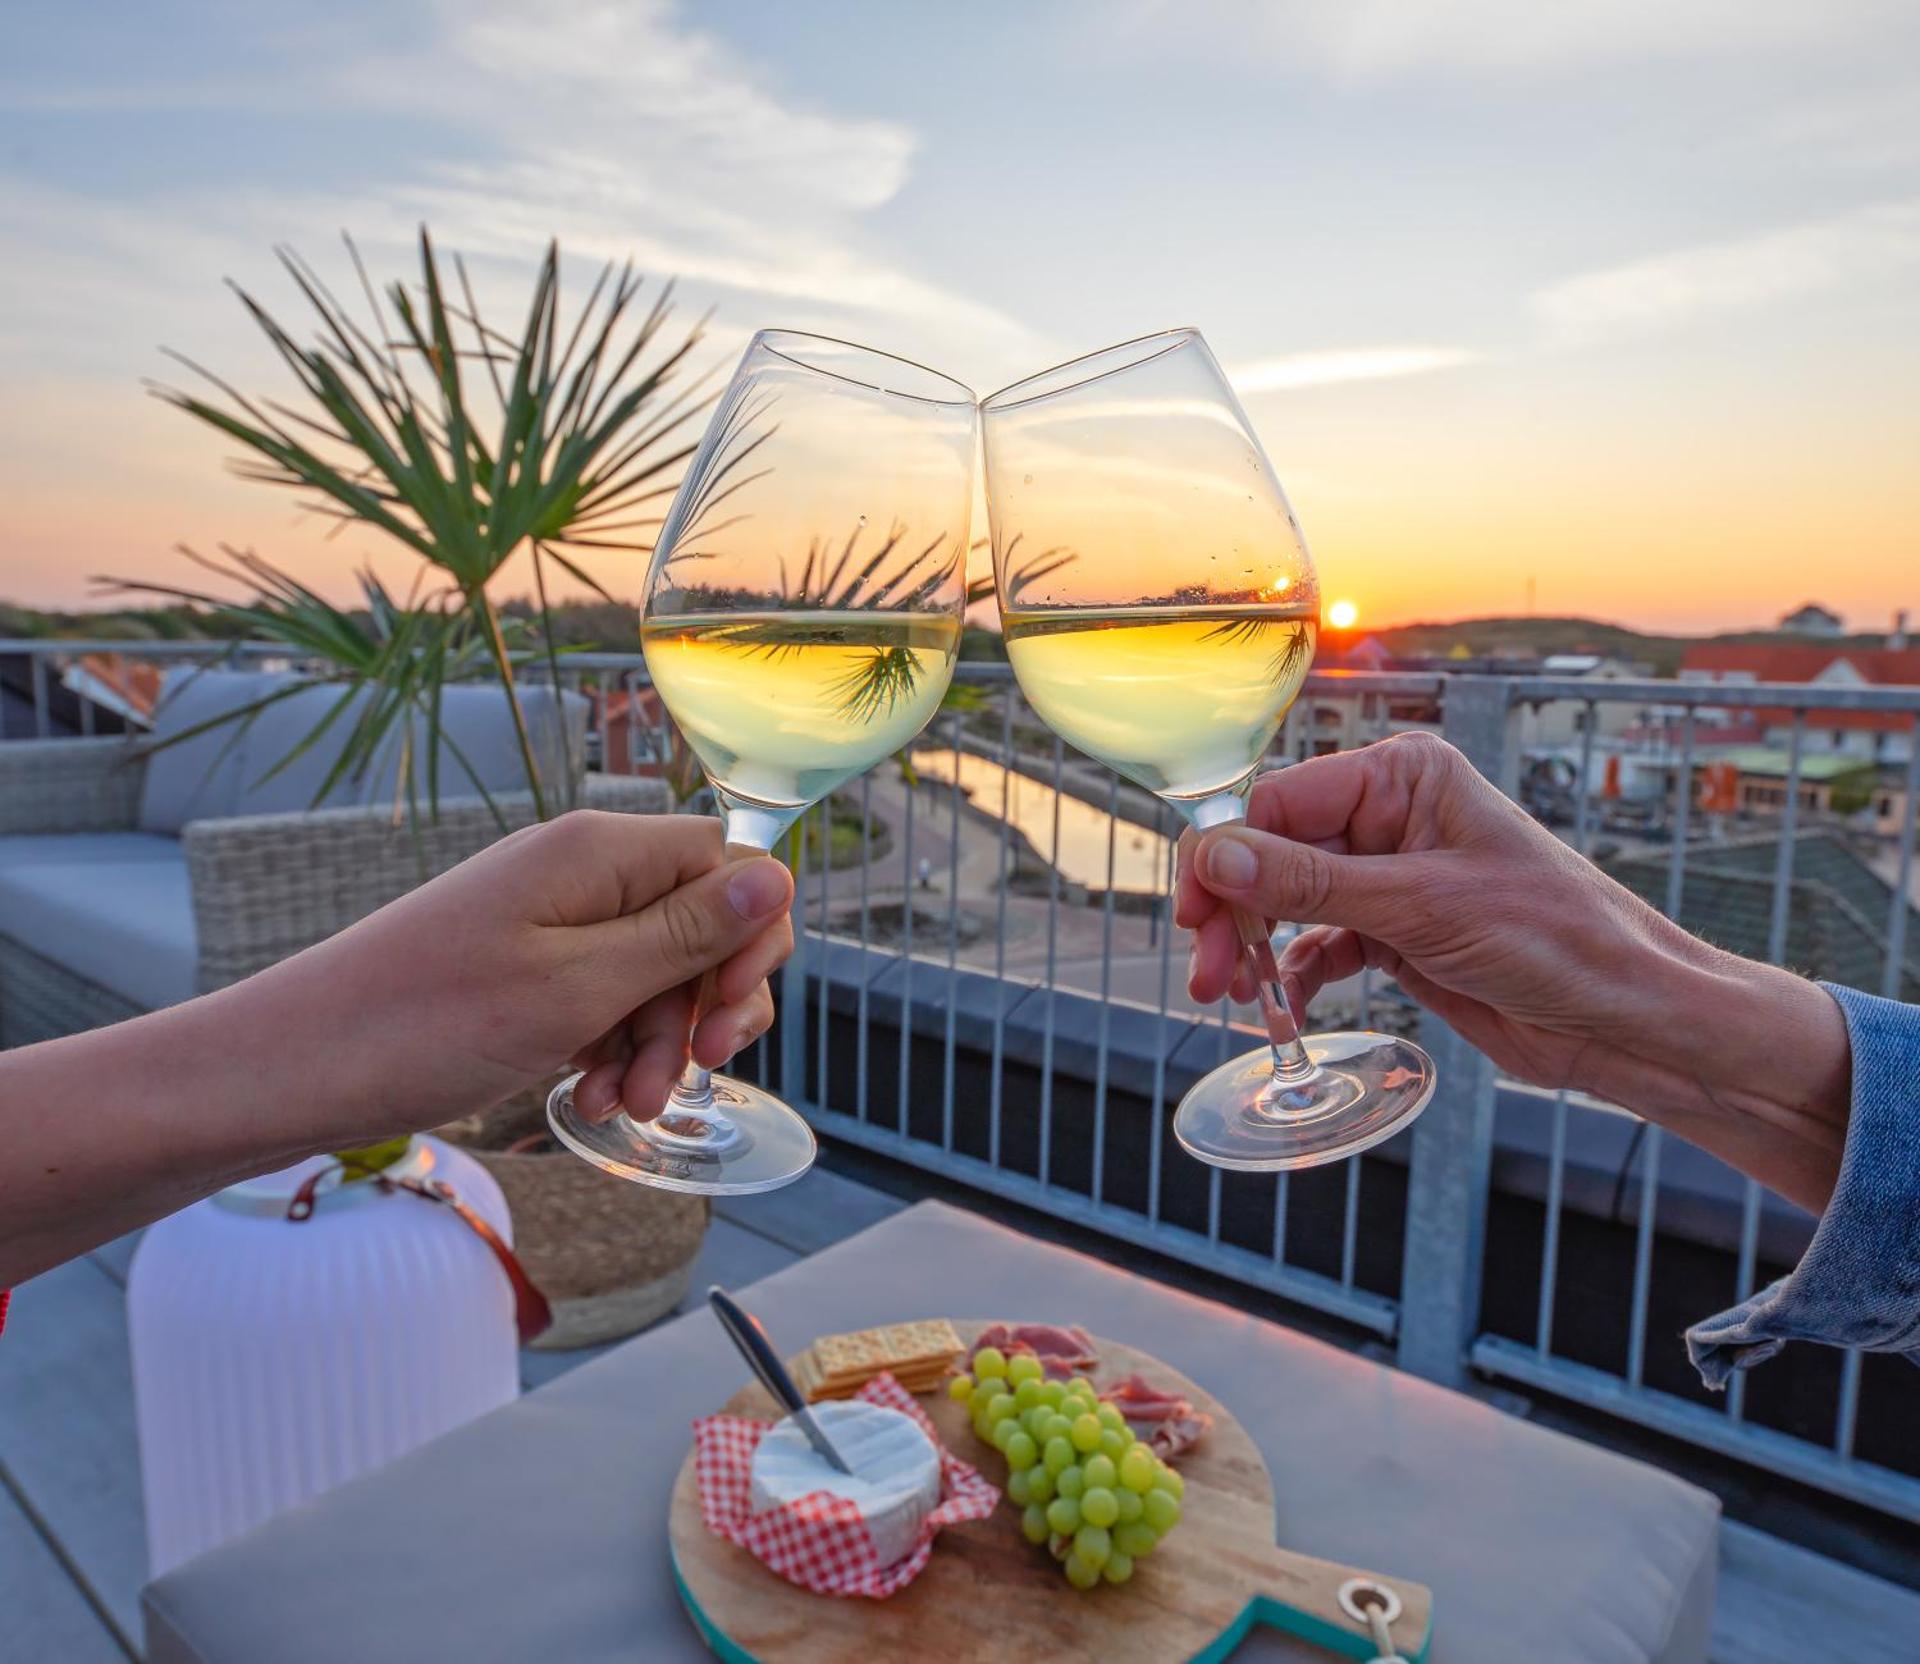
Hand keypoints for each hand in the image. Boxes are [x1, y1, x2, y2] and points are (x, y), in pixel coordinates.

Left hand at [277, 810, 793, 1133]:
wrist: (295, 1068)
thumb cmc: (427, 1022)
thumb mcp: (578, 987)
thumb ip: (686, 934)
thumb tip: (778, 877)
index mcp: (599, 853)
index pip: (728, 862)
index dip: (752, 940)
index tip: (728, 1022)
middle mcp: (582, 873)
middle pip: (700, 922)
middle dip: (706, 1006)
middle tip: (690, 1076)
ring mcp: (552, 920)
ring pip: (656, 971)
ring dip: (658, 1044)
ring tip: (622, 1108)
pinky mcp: (526, 967)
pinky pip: (604, 998)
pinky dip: (612, 1050)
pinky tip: (589, 1099)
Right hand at [1175, 733, 1850, 1211]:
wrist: (1627, 1019)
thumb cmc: (1556, 939)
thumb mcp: (1421, 906)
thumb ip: (1310, 881)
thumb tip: (1215, 855)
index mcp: (1404, 779)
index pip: (1280, 802)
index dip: (1226, 855)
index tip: (1194, 913)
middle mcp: (1393, 819)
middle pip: (1275, 853)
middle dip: (1236, 911)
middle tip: (1209, 973)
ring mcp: (1395, 878)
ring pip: (1291, 902)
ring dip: (1257, 946)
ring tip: (1233, 995)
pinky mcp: (1401, 934)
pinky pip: (1324, 944)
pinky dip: (1298, 974)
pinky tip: (1285, 1008)